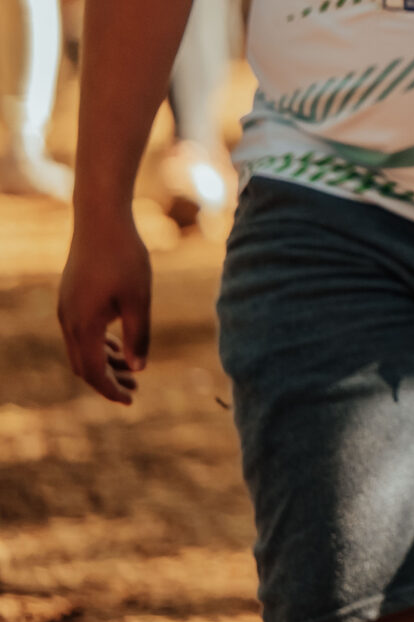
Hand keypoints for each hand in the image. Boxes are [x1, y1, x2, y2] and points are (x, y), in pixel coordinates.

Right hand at [58, 209, 152, 403]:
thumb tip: (139, 368)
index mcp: (84, 326)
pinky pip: (80, 333)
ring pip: (81, 349)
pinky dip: (98, 344)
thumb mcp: (139, 298)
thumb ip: (138, 335)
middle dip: (107, 380)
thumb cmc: (125, 257)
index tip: (130, 401)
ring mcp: (65, 309)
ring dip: (104, 362)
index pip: (94, 372)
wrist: (100, 220)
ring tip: (131, 369)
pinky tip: (118, 343)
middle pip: (84, 365)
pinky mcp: (69, 298)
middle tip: (134, 388)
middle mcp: (68, 322)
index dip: (110, 390)